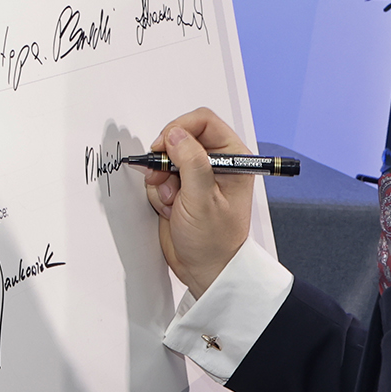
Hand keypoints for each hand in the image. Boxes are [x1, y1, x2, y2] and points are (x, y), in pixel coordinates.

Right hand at [139, 109, 254, 296]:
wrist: (204, 270)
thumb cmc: (214, 241)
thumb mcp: (203, 200)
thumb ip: (190, 163)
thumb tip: (175, 134)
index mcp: (233, 157)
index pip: (203, 121)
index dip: (180, 129)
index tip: (164, 147)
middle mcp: (215, 162)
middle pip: (180, 136)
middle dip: (166, 158)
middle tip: (163, 178)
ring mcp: (196, 175)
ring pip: (166, 157)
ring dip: (161, 179)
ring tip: (172, 202)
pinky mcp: (180, 188)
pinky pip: (159, 176)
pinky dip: (157, 191)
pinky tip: (169, 209)